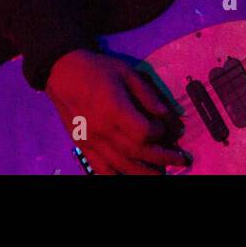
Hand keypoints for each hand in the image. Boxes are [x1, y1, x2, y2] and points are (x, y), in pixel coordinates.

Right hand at [45, 49, 189, 174]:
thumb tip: (167, 115)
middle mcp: (103, 130)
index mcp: (114, 110)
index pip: (143, 132)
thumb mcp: (127, 73)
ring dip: (145, 173)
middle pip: (137, 153)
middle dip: (163, 158)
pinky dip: (117, 176)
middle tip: (183, 159)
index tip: (167, 127)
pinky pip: (101, 169)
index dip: (160, 133)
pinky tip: (131, 177)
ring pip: (122, 166)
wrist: (62, 73)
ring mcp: (91, 142)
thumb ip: (148, 96)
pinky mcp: (83, 147)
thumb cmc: (97, 70)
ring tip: (162, 174)